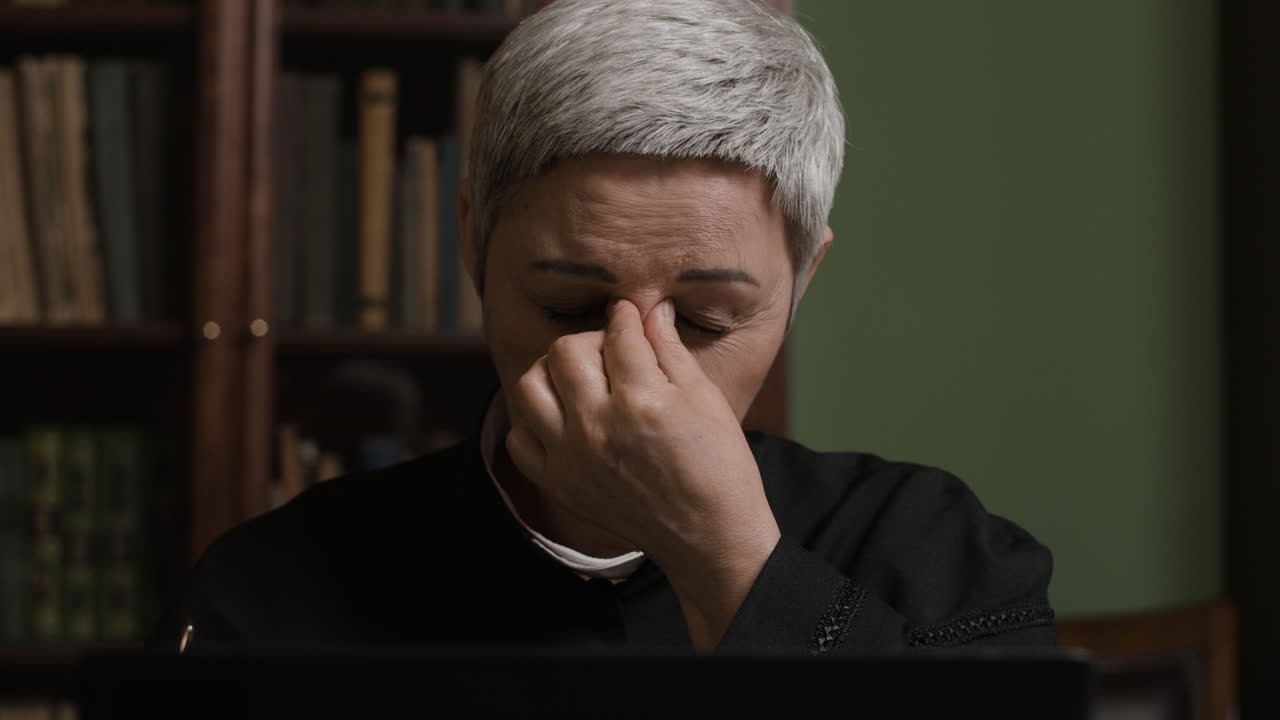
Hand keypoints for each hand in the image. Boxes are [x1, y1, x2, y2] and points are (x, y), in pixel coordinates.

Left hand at [505, 298, 780, 648]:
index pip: (618, 334)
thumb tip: (653, 310)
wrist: (708, 535)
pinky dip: (534, 421)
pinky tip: (562, 418)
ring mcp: (571, 457)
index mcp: (641, 399)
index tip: (628, 315)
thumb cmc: (717, 465)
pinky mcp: (559, 483)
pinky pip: (519, 438)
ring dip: (551, 373)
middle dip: (590, 340)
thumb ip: (670, 350)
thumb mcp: (704, 398)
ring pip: (529, 387)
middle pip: (565, 351)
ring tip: (578, 380)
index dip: (626, 316)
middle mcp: (597, 425)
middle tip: (610, 351)